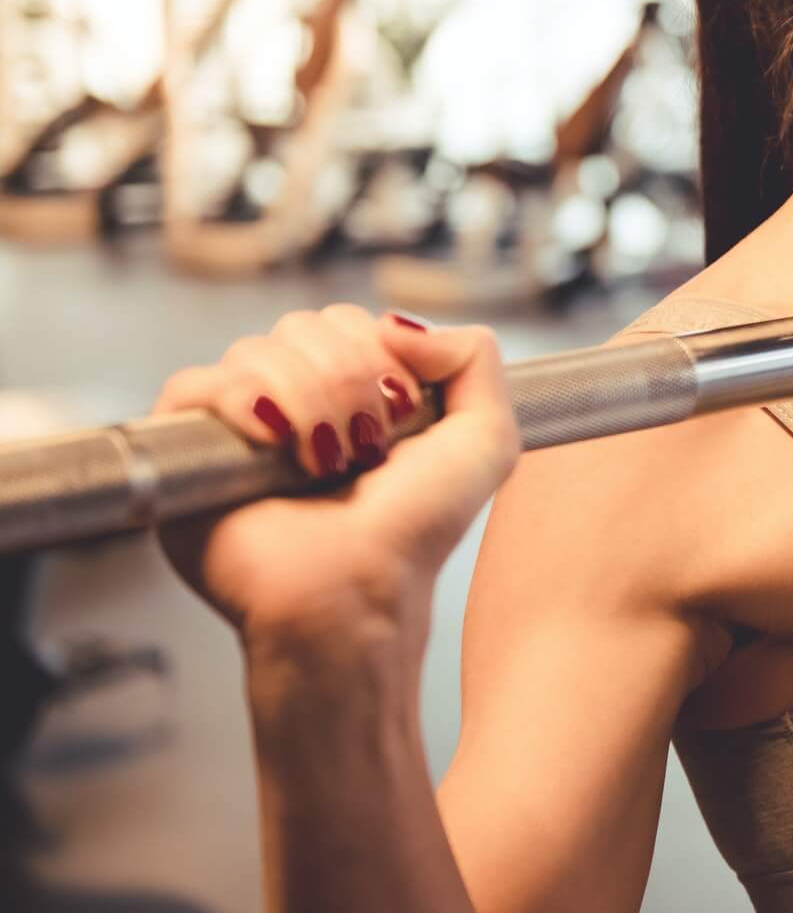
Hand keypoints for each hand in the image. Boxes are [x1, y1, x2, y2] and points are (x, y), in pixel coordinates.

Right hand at [149, 307, 520, 643]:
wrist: (356, 592)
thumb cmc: (414, 530)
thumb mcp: (486, 437)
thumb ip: (473, 356)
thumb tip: (395, 321)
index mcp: (349, 392)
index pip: (347, 320)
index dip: (379, 354)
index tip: (401, 413)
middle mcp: (290, 400)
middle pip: (302, 325)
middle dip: (349, 380)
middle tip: (365, 447)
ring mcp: (236, 423)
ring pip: (255, 350)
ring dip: (309, 403)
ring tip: (324, 464)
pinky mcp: (186, 449)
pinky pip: (194, 384)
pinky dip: (243, 403)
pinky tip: (275, 446)